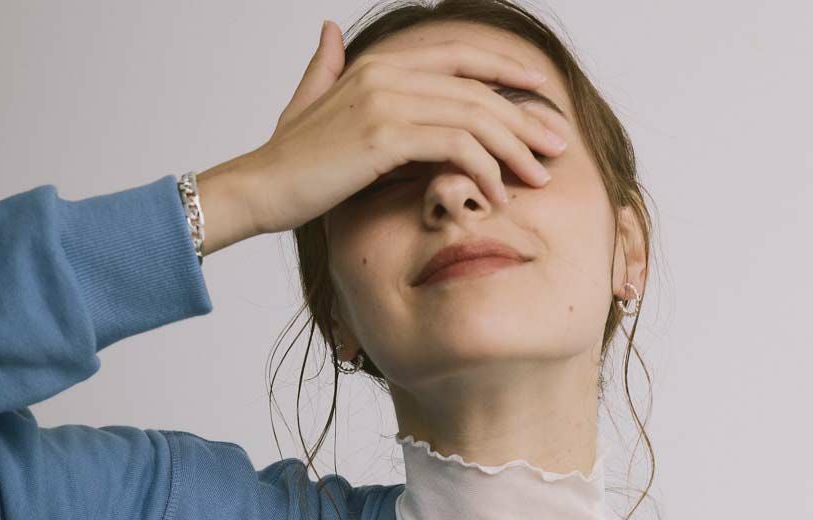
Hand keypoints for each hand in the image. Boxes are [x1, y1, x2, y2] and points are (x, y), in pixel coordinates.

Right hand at [238, 19, 567, 235]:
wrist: (256, 188)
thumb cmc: (285, 161)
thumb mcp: (309, 104)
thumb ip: (326, 69)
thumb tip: (329, 34)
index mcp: (377, 65)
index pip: (458, 57)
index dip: (505, 71)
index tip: (540, 96)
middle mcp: (387, 74)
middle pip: (477, 88)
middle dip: (524, 118)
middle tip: (556, 146)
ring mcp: (386, 102)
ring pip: (474, 116)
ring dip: (515, 148)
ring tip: (539, 177)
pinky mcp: (385, 136)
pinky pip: (454, 144)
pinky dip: (485, 168)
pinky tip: (498, 192)